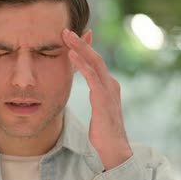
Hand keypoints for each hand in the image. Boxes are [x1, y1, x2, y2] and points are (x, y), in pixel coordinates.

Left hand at [62, 29, 132, 169]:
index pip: (95, 62)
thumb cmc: (104, 132)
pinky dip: (82, 64)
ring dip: (80, 48)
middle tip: (65, 30)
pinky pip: (92, 77)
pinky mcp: (103, 100)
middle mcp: (110, 84)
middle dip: (81, 42)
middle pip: (95, 57)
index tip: (71, 37)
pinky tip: (71, 55)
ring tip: (66, 36)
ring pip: (94, 62)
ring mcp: (108, 91)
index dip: (84, 48)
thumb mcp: (98, 109)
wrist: (114, 149)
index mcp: (108, 86)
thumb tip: (91, 89)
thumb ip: (96, 96)